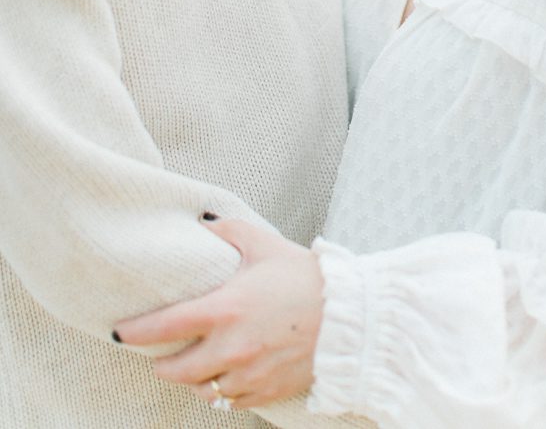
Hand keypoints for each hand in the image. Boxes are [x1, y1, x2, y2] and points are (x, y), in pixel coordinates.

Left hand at [114, 217, 323, 411]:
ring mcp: (249, 374)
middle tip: (160, 354)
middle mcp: (232, 348)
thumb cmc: (306, 277)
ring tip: (195, 364)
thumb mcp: (265, 244)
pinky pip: (231, 402)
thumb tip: (201, 221)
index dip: (135, 332)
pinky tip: (227, 375)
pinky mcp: (266, 391)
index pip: (166, 327)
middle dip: (163, 364)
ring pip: (203, 390)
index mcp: (226, 309)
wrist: (350, 316)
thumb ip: (228, 231)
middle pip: (176, 370)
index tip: (118, 332)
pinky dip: (223, 391)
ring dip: (193, 379)